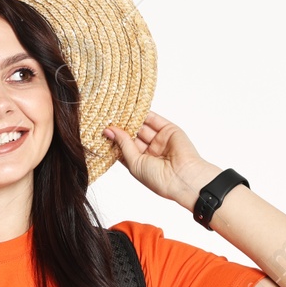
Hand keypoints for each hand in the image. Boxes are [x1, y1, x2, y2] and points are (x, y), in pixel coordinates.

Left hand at [103, 111, 220, 207]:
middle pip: (132, 135)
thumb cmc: (159, 178)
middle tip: (107, 117)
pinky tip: (131, 107)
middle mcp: (150, 151)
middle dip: (121, 127)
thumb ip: (123, 144)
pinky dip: (143, 112)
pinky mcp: (169, 130)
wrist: (183, 177)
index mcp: (141, 163)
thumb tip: (109, 131)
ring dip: (130, 119)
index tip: (102, 130)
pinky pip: (154, 119)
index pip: (124, 147)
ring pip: (142, 126)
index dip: (114, 139)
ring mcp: (159, 140)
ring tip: (116, 110)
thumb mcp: (134, 162)